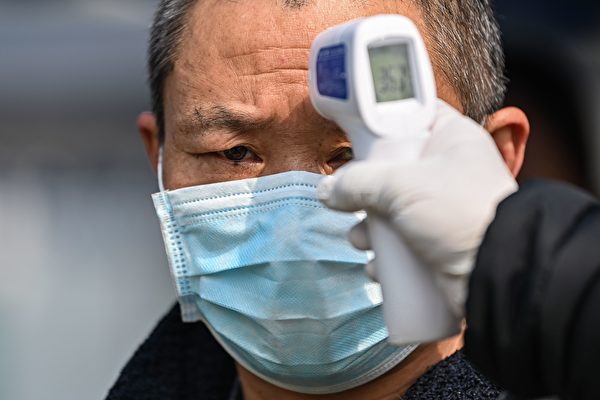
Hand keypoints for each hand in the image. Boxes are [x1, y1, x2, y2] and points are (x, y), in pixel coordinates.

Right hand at [317, 100, 517, 316]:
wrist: (497, 271)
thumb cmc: (460, 212)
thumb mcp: (401, 185)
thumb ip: (357, 182)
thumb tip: (328, 191)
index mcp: (450, 138)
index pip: (411, 116)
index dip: (381, 124)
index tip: (354, 138)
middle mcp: (447, 170)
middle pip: (392, 169)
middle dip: (366, 191)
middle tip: (350, 198)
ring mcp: (442, 208)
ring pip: (392, 210)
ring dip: (371, 229)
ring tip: (362, 241)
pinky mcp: (438, 242)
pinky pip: (401, 243)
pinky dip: (386, 256)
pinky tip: (378, 267)